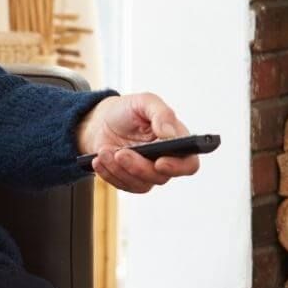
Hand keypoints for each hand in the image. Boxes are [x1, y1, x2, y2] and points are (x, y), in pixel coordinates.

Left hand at [75, 93, 199, 193]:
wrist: (101, 121)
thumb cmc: (127, 111)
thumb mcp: (145, 102)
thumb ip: (162, 114)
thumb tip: (170, 134)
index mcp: (176, 141)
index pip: (188, 163)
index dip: (177, 167)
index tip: (160, 162)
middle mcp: (166, 160)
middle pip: (160, 177)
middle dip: (138, 167)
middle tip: (120, 153)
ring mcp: (147, 172)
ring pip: (140, 183)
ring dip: (119, 169)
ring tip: (104, 151)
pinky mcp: (130, 179)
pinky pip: (122, 185)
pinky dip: (109, 173)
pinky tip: (98, 160)